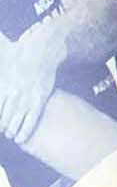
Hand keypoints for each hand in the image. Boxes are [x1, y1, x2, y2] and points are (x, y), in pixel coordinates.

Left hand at [0, 28, 62, 147]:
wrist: (43, 48)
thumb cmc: (20, 51)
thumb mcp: (1, 58)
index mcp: (2, 85)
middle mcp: (12, 92)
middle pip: (2, 117)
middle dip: (2, 126)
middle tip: (3, 131)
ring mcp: (26, 96)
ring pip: (15, 120)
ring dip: (11, 131)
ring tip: (10, 134)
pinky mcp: (40, 97)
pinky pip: (32, 119)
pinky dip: (25, 131)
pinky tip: (20, 138)